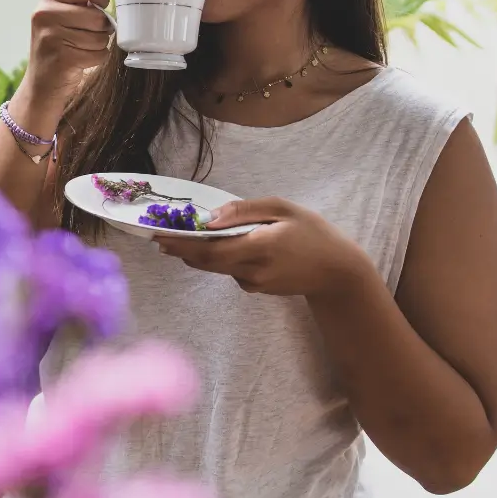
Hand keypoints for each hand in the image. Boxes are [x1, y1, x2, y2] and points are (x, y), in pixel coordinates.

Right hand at [23, 0, 114, 103]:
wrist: (42, 84)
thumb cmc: (60, 42)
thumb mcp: (69, 10)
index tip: (95, 8)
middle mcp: (45, 14)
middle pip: (99, 14)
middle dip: (102, 27)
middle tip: (86, 34)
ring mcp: (51, 36)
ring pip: (102, 36)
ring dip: (99, 45)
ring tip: (81, 48)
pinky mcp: (61, 58)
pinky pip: (99, 54)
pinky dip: (96, 59)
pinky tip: (81, 61)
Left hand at [155, 197, 378, 298]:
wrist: (338, 272)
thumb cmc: (313, 233)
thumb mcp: (282, 209)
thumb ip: (243, 211)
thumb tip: (209, 218)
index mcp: (259, 246)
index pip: (210, 249)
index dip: (181, 244)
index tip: (158, 235)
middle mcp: (252, 270)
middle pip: (205, 261)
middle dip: (180, 249)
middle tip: (159, 236)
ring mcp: (253, 283)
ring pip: (216, 267)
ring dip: (198, 253)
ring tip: (181, 236)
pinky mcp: (256, 289)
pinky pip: (230, 271)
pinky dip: (222, 258)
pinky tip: (229, 245)